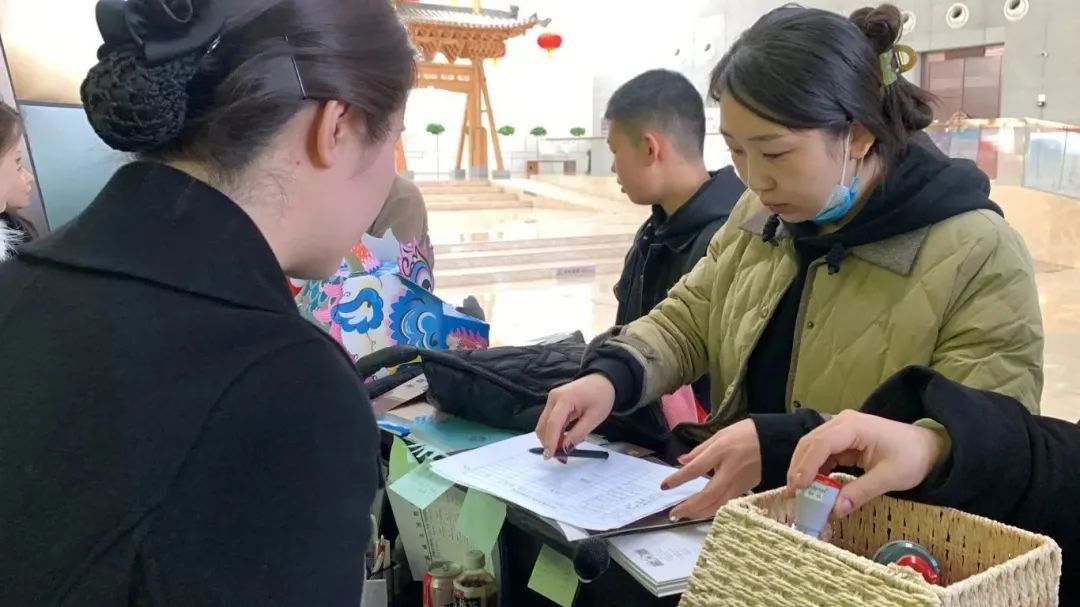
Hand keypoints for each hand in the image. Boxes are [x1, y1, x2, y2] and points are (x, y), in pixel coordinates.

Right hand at [535, 374, 615, 457]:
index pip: (553, 423)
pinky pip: (550, 422)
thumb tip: (566, 449)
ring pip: (544, 425)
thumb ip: (579, 433)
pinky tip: (563, 441)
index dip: (551, 441)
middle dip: (549, 443)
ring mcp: (551, 400)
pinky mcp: (553, 404)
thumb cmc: (601, 396)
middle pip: (544, 425)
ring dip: (551, 440)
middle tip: (561, 458)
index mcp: (564, 399)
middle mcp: (553, 398)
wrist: (602, 380)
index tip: (550, 456)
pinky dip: (554, 434)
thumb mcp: (595, 417)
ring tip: (564, 451)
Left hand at [662, 419, 761, 520]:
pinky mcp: (745, 490)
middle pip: (707, 496)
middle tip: (672, 513)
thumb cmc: (746, 434)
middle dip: (688, 507)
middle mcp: (729, 472)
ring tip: (683, 516)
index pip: (695, 469)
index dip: (678, 479)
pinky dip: (712, 510)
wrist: (776, 441)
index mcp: (721, 452)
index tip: (664, 486)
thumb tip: (681, 461)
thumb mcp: (720, 435)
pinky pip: (725, 504)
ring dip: (699, 513)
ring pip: (717, 505)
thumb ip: (699, 450)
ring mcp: (739, 484)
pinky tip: (701, 512)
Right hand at [786, 410, 946, 516]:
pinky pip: (822, 453)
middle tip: (792, 494)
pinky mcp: (843, 440)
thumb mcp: (889, 477)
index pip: (821, 444)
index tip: (798, 488)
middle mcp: (842, 423)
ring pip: (812, 447)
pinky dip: (815, 469)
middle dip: (799, 468)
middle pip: (810, 443)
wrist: (930, 448)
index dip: (807, 466)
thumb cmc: (912, 458)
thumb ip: (861, 492)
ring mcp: (841, 429)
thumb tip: (835, 510)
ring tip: (798, 492)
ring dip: (804, 469)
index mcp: (853, 426)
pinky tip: (812, 486)